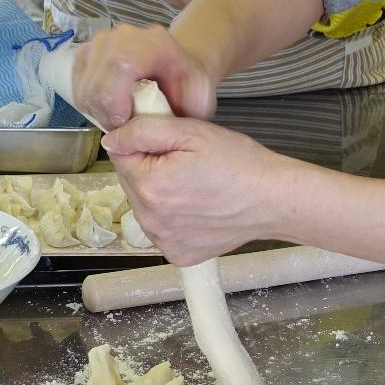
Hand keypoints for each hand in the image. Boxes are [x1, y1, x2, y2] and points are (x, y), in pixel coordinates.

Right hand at [72, 24, 218, 126]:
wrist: (178, 62)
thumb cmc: (188, 82)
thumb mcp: (199, 97)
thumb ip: (183, 113)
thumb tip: (156, 129)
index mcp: (153, 43)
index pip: (119, 68)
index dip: (115, 103)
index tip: (125, 124)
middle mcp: (123, 36)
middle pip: (96, 83)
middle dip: (105, 115)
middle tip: (121, 129)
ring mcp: (101, 41)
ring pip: (83, 87)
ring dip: (95, 111)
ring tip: (116, 118)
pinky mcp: (87, 50)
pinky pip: (76, 84)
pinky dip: (88, 102)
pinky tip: (107, 108)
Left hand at [102, 117, 295, 263]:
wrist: (274, 200)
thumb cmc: (240, 163)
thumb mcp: (192, 131)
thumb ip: (144, 130)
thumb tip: (111, 139)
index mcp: (149, 185)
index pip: (121, 154)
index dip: (144, 141)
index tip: (170, 142)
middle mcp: (150, 219)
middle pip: (132, 181)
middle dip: (151, 167)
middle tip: (187, 161)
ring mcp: (164, 241)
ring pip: (145, 205)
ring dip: (159, 193)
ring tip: (195, 184)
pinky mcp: (178, 254)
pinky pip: (162, 228)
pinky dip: (173, 217)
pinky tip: (197, 206)